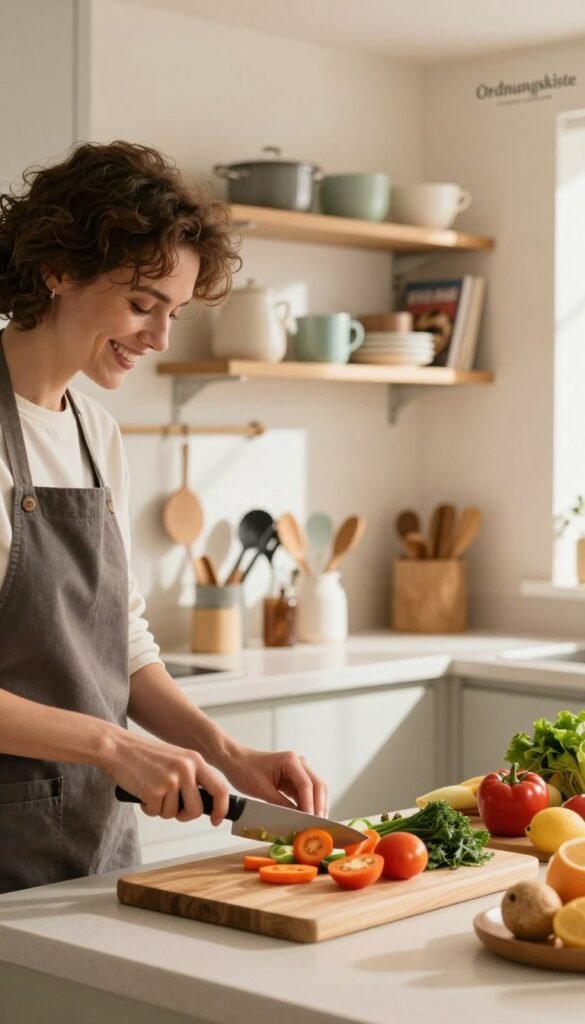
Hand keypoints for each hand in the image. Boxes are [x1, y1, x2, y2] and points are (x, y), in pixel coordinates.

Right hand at [100, 725, 229, 824]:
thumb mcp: (175, 759)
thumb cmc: (143, 756)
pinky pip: (156, 812)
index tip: (216, 819)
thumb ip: (190, 776)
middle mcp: (187, 769)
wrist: (118, 748)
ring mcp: (171, 780)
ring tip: (151, 791)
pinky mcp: (155, 790)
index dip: (221, 808)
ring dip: (161, 809)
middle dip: (184, 815)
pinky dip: (148, 808)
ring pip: (174, 813)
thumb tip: (200, 803)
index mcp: (195, 760)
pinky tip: (142, 792)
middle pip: (197, 809)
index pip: (220, 788)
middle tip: (171, 808)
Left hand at [222, 747, 328, 816]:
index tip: (312, 821)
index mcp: (291, 761)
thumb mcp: (262, 791)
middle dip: (320, 806)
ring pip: (315, 789)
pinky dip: (308, 805)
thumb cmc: (245, 771)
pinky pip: (306, 792)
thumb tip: (298, 820)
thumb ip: (282, 805)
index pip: (307, 785)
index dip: (311, 805)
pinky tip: (307, 818)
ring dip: (317, 806)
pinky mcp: (294, 778)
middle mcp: (299, 763)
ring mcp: (298, 770)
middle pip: (318, 786)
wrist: (235, 761)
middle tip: (319, 826)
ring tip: (316, 825)